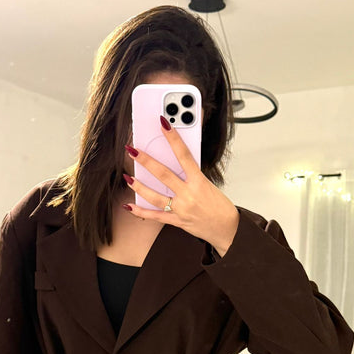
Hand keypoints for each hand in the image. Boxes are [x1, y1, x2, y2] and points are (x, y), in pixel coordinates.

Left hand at [122, 116, 239, 256]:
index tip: (163, 124)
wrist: (226, 228)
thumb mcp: (208, 185)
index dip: (173, 138)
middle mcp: (189, 195)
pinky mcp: (176, 221)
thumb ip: (191, 175)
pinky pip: (155, 216)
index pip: (184, 155)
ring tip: (127, 177)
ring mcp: (181, 209)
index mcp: (199, 182)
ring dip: (139, 186)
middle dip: (146, 161)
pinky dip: (140, 212)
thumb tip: (174, 162)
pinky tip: (128, 206)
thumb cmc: (219, 205)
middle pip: (164, 174)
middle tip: (132, 150)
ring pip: (155, 197)